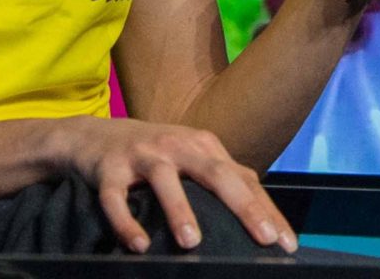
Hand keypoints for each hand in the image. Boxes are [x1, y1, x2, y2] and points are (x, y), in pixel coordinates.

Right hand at [59, 117, 295, 253]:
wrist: (91, 135)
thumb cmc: (153, 152)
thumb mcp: (191, 156)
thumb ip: (226, 175)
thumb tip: (267, 208)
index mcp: (202, 145)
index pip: (242, 179)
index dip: (267, 211)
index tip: (288, 244)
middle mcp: (176, 146)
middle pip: (215, 173)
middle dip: (243, 206)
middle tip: (264, 239)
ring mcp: (141, 155)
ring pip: (164, 180)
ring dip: (179, 210)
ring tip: (192, 243)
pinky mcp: (109, 169)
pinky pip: (115, 197)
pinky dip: (125, 220)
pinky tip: (138, 244)